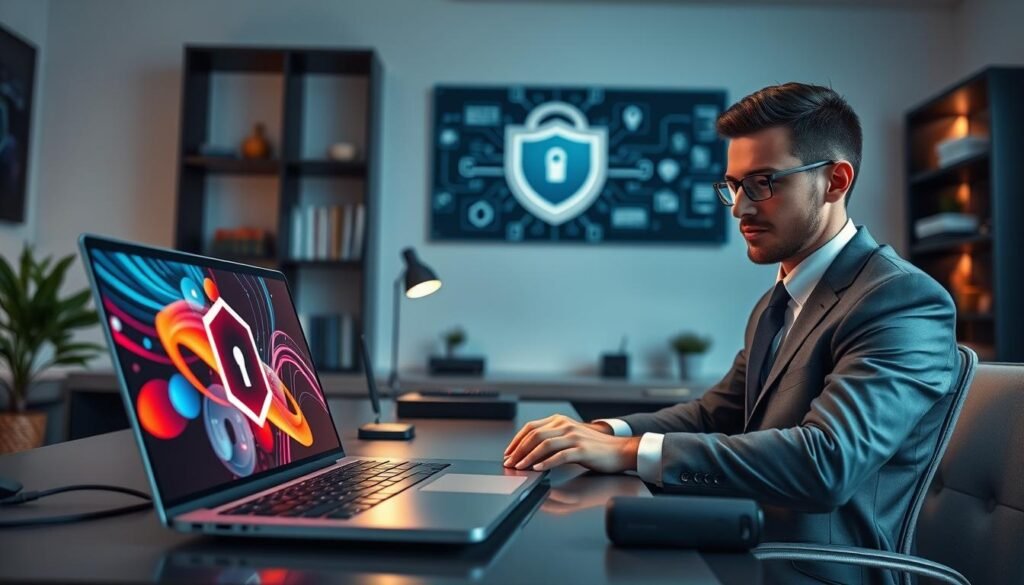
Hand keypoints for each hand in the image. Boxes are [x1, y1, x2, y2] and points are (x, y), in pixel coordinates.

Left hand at [502, 414, 639, 472]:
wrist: (620, 450)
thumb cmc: (594, 447)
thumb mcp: (570, 437)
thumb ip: (552, 439)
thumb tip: (529, 450)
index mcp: (560, 421)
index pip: (531, 427)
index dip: (516, 440)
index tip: (508, 452)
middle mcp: (565, 425)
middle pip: (534, 435)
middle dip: (518, 450)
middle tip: (510, 462)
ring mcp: (574, 437)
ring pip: (544, 444)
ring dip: (528, 457)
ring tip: (520, 466)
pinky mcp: (582, 450)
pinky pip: (560, 455)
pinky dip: (546, 462)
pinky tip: (538, 468)